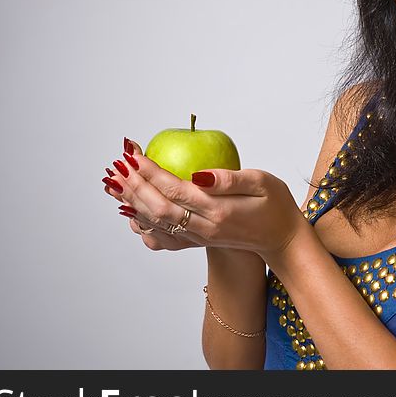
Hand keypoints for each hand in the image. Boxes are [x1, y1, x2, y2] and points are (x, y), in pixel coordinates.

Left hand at [102, 138, 306, 259]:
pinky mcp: (197, 242)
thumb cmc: (275, 205)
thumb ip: (229, 178)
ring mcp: (198, 237)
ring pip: (156, 223)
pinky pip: (162, 238)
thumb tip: (198, 173)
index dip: (150, 171)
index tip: (133, 154)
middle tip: (117, 165)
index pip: (174, 189)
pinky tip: (131, 212)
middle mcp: (204, 227)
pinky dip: (142, 225)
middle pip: (157, 207)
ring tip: (114, 183)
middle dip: (134, 185)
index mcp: (218, 210)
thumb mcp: (261, 182)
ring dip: (132, 202)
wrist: (281, 240)